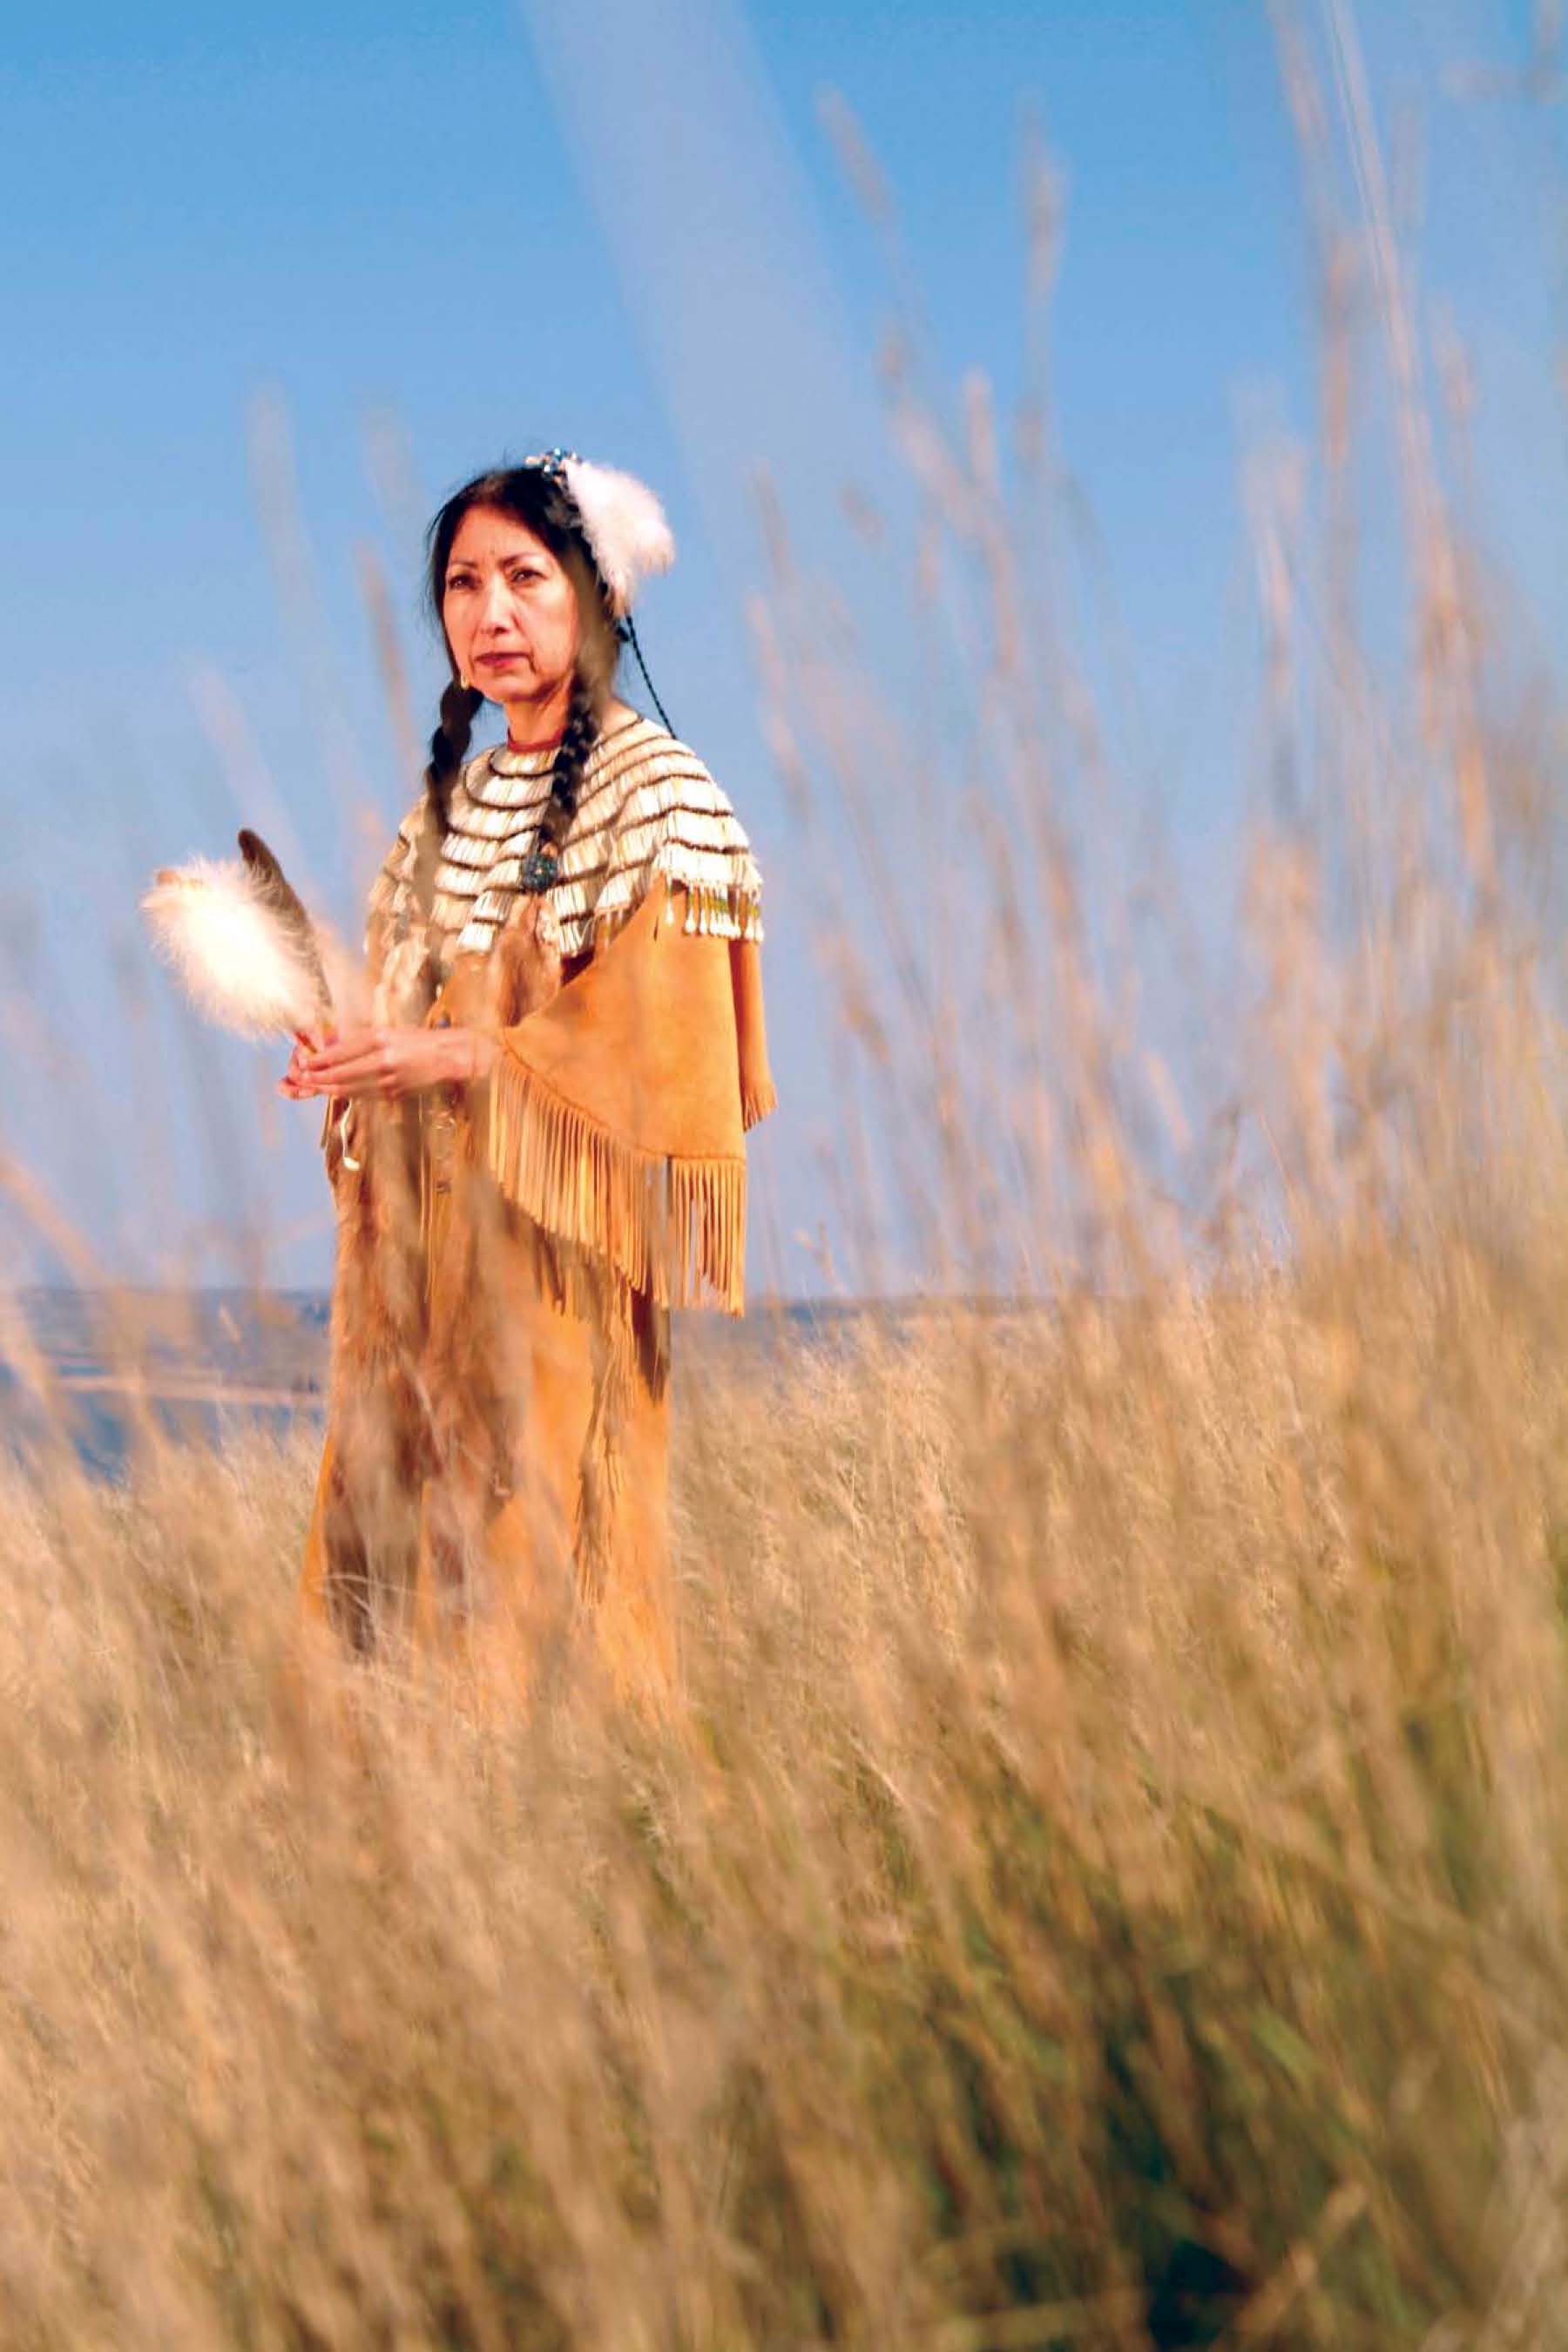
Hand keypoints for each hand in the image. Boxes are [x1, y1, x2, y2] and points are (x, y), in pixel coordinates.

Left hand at [279, 1024, 496, 1100]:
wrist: (452, 1056)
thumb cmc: (421, 1040)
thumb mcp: (391, 1032)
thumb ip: (363, 1040)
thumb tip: (332, 1045)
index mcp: (381, 1038)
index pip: (341, 1051)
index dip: (320, 1060)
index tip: (304, 1062)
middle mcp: (383, 1058)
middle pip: (340, 1072)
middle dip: (317, 1078)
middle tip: (300, 1078)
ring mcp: (389, 1078)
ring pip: (348, 1087)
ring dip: (326, 1089)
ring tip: (311, 1087)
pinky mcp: (394, 1092)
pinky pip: (363, 1095)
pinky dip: (346, 1093)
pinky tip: (334, 1092)